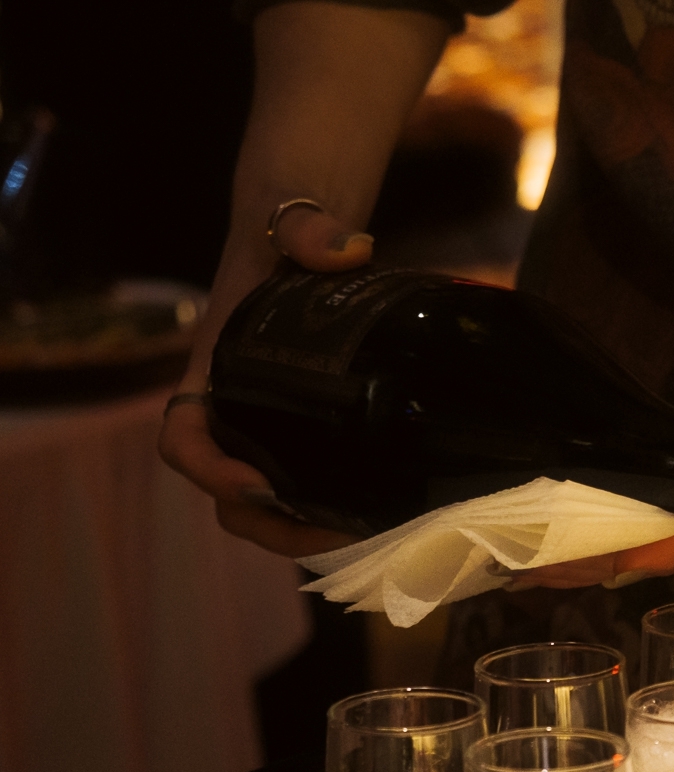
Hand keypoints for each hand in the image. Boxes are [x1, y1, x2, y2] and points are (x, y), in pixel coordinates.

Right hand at [159, 202, 374, 557]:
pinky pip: (308, 486)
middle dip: (270, 524)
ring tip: (364, 536)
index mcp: (214, 369)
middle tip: (334, 533)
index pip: (181, 436)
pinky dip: (331, 511)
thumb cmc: (286, 230)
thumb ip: (309, 230)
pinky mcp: (311, 429)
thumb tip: (348, 249)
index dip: (208, 469)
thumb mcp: (291, 222)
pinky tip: (382, 518)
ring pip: (266, 503)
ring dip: (302, 531)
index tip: (258, 484)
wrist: (307, 232)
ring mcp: (272, 423)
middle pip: (226, 491)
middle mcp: (234, 407)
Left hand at [511, 321, 673, 588]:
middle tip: (519, 570)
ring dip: (599, 554)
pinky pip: (665, 528)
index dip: (620, 554)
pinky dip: (619, 533)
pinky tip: (578, 533)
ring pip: (658, 549)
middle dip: (591, 564)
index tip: (563, 563)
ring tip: (531, 562)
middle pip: (658, 557)